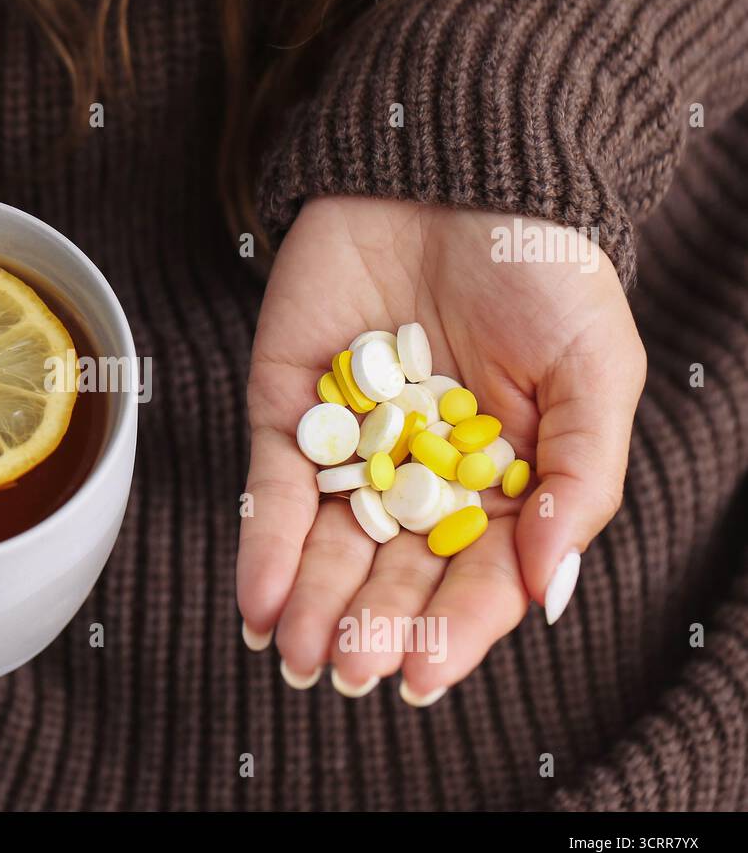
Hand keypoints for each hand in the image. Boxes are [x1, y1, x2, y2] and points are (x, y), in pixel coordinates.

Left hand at [237, 197, 645, 701]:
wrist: (454, 173)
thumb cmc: (543, 271)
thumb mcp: (593, 372)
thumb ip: (577, 479)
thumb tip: (547, 588)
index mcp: (500, 482)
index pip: (475, 575)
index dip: (452, 630)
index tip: (422, 679)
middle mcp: (421, 476)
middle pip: (393, 570)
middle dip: (368, 625)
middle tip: (346, 672)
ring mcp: (352, 446)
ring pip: (328, 544)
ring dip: (310, 603)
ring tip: (298, 655)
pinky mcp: (291, 407)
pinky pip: (274, 486)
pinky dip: (265, 544)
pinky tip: (259, 601)